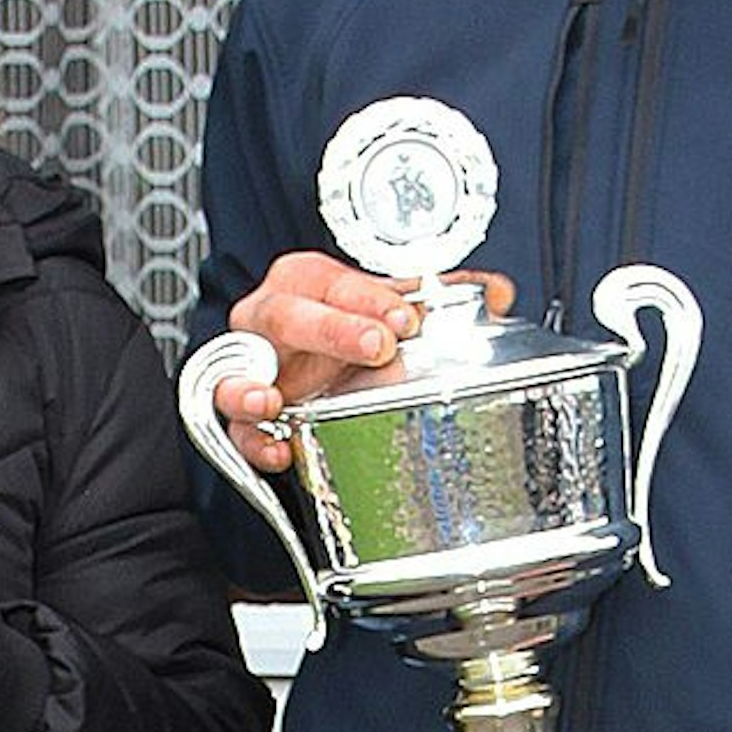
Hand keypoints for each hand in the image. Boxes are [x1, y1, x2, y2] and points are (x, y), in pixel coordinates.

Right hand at [215, 253, 513, 472]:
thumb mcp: (390, 305)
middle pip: (284, 316)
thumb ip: (441, 298)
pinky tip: (279, 449)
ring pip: (235, 372)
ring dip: (250, 388)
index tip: (406, 316)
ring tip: (273, 401)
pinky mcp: (246, 417)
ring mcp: (252, 369)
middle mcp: (270, 319)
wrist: (307, 351)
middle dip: (331, 330)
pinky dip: (254, 442)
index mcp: (305, 281)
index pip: (333, 281)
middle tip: (377, 345)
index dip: (370, 298)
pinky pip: (237, 431)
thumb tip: (496, 294)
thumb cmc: (344, 320)